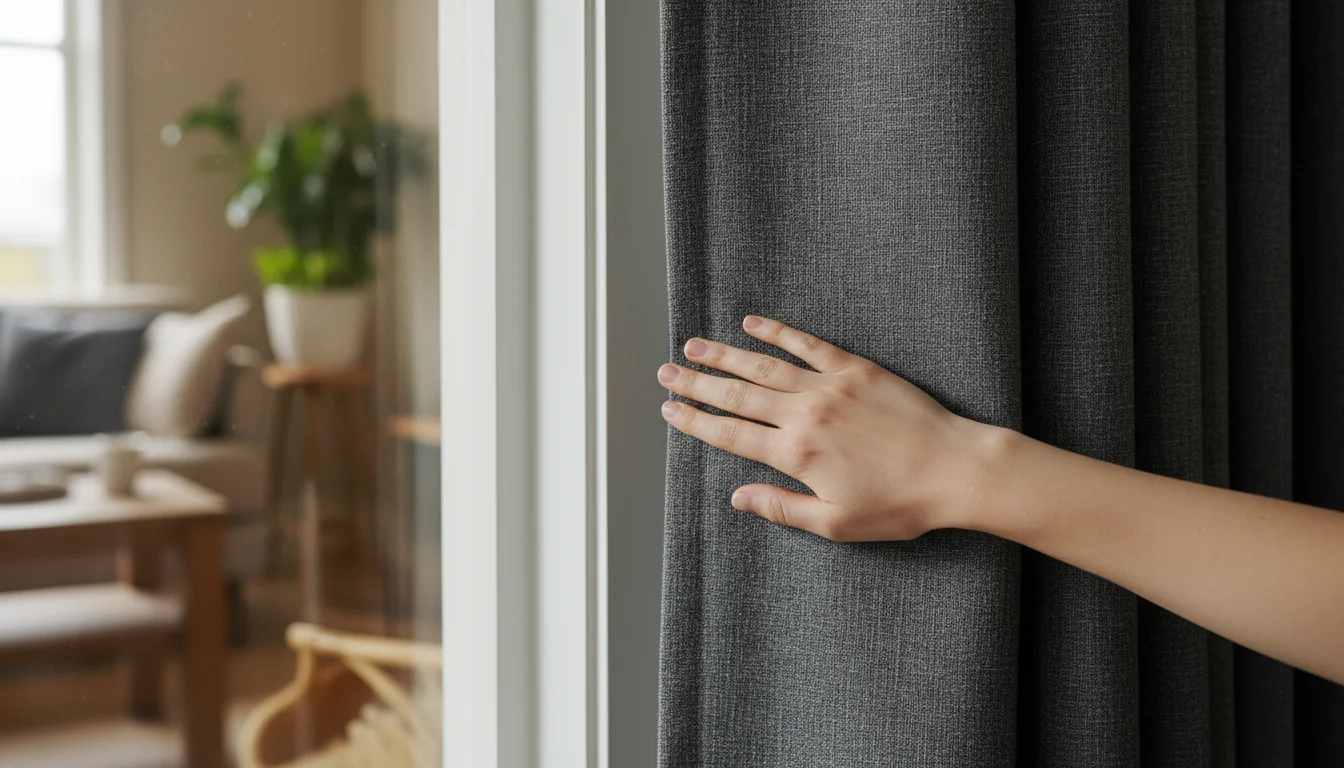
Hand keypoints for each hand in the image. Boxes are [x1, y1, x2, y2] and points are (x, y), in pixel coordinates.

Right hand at [658, 316, 995, 541]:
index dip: (695, 422)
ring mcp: (829, 386)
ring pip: (763, 366)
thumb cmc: (900, 504)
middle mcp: (805, 414)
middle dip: (697, 384)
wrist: (954, 469)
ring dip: (724, 355)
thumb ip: (782, 507)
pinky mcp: (856, 368)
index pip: (731, 435)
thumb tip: (738, 498)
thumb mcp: (836, 523)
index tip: (671, 410)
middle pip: (737, 395)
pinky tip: (752, 323)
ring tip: (694, 346)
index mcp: (796, 455)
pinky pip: (807, 344)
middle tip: (666, 372)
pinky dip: (777, 332)